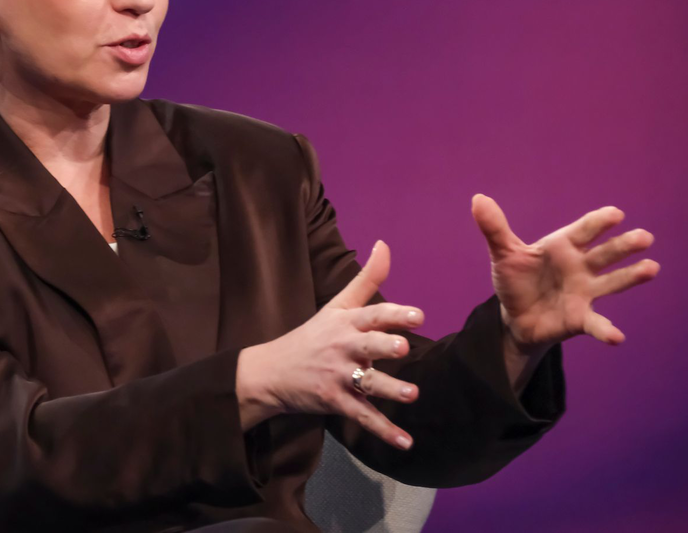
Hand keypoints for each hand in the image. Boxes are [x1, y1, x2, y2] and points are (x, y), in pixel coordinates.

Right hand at [241, 240, 422, 449]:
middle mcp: (342, 347)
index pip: (371, 314)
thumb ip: (365, 279)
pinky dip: (383, 431)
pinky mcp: (333, 401)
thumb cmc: (310, 336)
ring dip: (389, 390)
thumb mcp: (335, 306)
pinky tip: (405, 442)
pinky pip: (361, 416)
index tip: (417, 316)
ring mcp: (336, 376)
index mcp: (344, 323)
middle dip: (384, 347)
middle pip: (366, 345)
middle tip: (402, 349)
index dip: (393, 315)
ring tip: (412, 395)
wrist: (269, 372)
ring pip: (366, 383)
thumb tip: (384, 245)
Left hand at [472, 194, 659, 349]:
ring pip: (612, 282)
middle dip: (624, 245)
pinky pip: (596, 324)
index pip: (583, 230)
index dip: (598, 222)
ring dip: (631, 277)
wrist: (515, 316)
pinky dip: (606, 330)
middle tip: (644, 237)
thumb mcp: (504, 254)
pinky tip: (617, 337)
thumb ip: (495, 229)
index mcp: (562, 246)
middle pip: (605, 254)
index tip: (616, 213)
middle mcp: (580, 266)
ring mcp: (584, 292)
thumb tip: (478, 199)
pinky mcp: (580, 318)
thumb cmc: (516, 279)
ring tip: (652, 268)